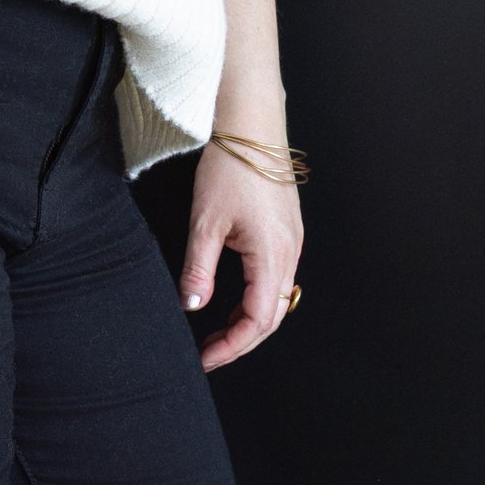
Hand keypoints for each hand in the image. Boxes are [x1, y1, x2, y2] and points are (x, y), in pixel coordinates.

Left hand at [180, 137, 302, 369]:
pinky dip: (255, 299)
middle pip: (272, 316)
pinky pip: (276, 279)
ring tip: (215, 333)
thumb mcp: (205, 222)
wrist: (251, 126)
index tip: (205, 358)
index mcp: (272, 254)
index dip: (231, 346)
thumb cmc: (230, 167)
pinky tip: (231, 300)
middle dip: (240, 341)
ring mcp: (292, 242)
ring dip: (248, 321)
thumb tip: (192, 306)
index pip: (257, 320)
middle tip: (208, 353)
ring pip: (276, 299)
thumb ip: (198, 269)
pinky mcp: (286, 232)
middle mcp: (290, 252)